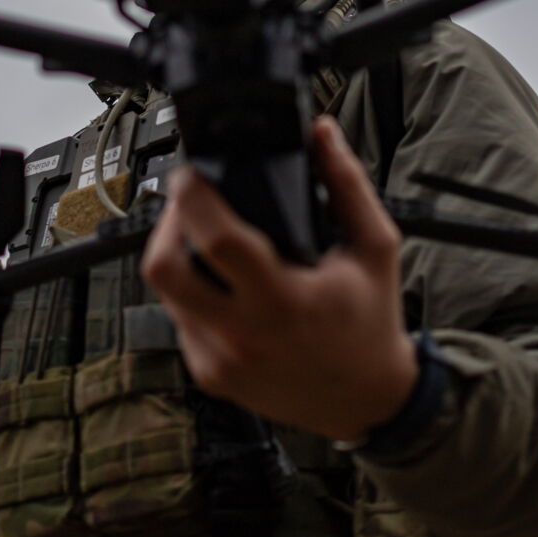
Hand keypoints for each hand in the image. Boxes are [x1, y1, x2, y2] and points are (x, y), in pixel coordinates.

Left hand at [140, 116, 417, 442]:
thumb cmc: (371, 324)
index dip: (192, 195)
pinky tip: (222, 284)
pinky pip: (179, 319)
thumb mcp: (374, 247)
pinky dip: (191, 294)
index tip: (194, 173)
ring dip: (177, 257)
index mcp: (285, 301)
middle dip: (167, 223)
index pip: (215, 240)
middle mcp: (243, 335)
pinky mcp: (209, 374)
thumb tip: (322, 134)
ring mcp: (220, 360)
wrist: (368, 402)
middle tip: (191, 205)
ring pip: (164, 292)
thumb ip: (346, 184)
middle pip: (163, 267)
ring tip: (210, 241)